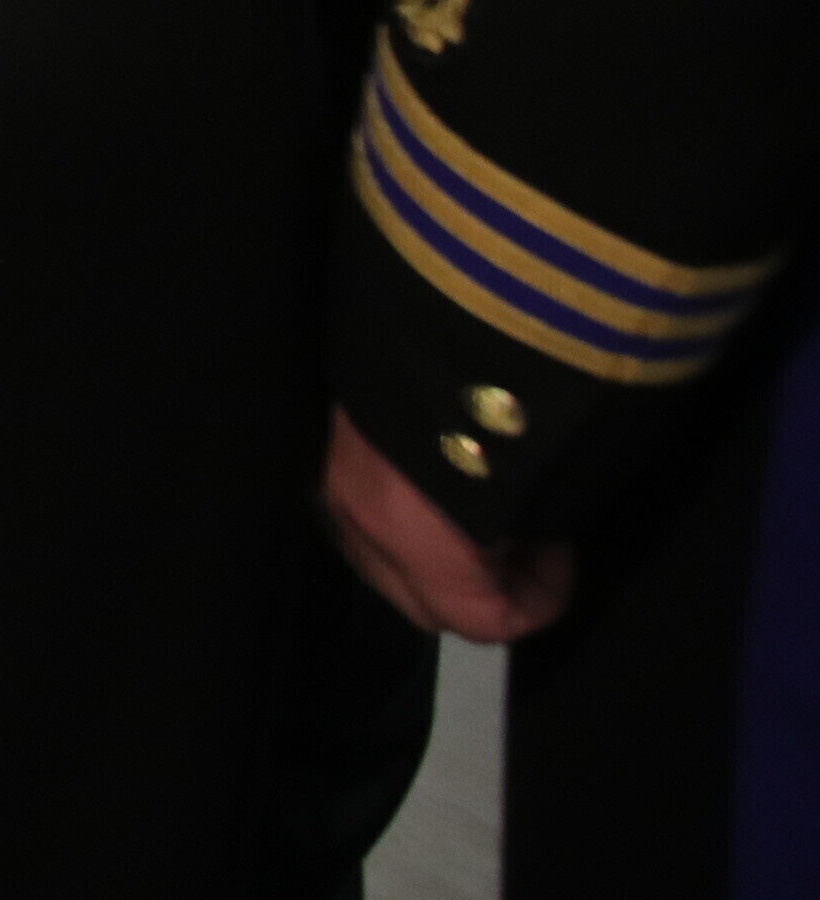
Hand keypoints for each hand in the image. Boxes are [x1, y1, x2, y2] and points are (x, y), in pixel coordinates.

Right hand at [323, 409, 570, 642]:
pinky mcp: (330, 426)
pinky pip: (371, 499)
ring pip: (384, 551)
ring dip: (437, 547)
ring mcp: (334, 470)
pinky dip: (410, 503)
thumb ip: (544, 529)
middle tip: (528, 537)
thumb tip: (542, 533)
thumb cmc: (526, 395)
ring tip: (487, 499)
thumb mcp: (564, 480)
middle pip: (419, 601)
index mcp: (417, 540)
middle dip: (479, 586)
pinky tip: (445, 463)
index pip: (480, 619)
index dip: (541, 601)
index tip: (568, 550)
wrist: (462, 280)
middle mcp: (361, 517)